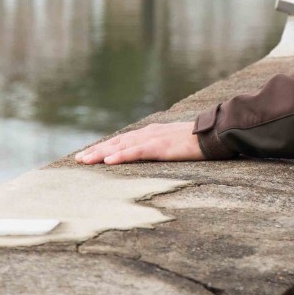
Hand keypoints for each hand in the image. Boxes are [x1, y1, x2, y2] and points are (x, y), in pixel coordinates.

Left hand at [75, 121, 204, 165]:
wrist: (215, 133)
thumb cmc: (198, 141)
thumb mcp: (175, 143)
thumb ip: (161, 146)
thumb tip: (152, 155)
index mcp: (151, 133)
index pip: (123, 140)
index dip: (105, 147)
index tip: (89, 154)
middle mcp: (148, 133)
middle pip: (117, 142)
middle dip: (96, 150)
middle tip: (79, 160)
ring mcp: (153, 139)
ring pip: (121, 146)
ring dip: (101, 153)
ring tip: (85, 160)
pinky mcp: (160, 147)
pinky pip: (136, 152)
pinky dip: (121, 156)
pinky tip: (108, 161)